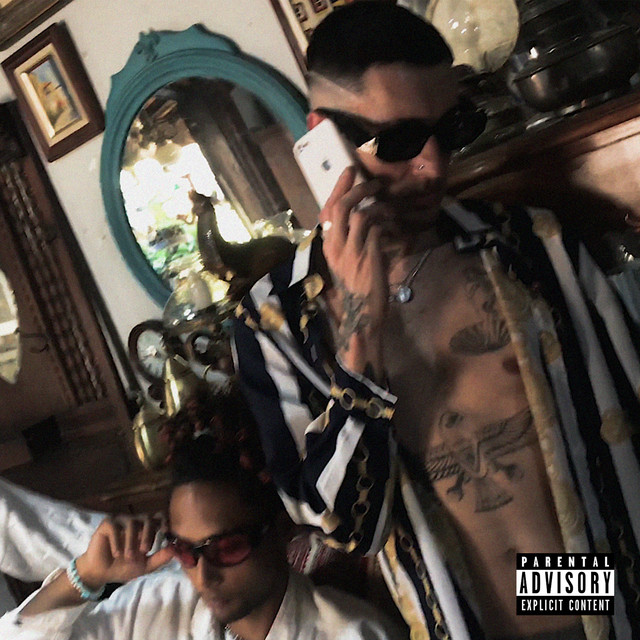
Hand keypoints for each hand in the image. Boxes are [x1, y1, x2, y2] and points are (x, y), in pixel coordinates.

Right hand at [74, 515, 172, 588]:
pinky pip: (114, 527)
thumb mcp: (145, 566)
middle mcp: (135, 522)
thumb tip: (174, 549)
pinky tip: (116, 553)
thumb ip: (160, 558)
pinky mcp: (106, 524)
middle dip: (148, 534)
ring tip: (127, 557)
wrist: (101, 574)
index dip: (164, 521)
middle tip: (145, 551)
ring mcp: (120, 521)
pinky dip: (117, 541)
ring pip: (132, 522)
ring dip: (131, 541)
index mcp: (145, 529)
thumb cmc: (124, 567)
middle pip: (147, 518)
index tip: (166, 531)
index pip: (158, 518)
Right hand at [321, 167, 387, 376]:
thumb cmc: (357, 293)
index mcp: (328, 248)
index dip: (339, 188)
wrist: (362, 318)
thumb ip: (351, 244)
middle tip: (372, 181)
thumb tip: (365, 223)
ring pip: (359, 214)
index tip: (349, 173)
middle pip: (339, 207)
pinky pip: (376, 228)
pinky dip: (386, 221)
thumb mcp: (348, 265)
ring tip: (388, 203)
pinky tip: (394, 223)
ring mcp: (351, 251)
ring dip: (377, 204)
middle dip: (356, 188)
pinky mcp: (368, 256)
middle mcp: (335, 247)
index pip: (328, 211)